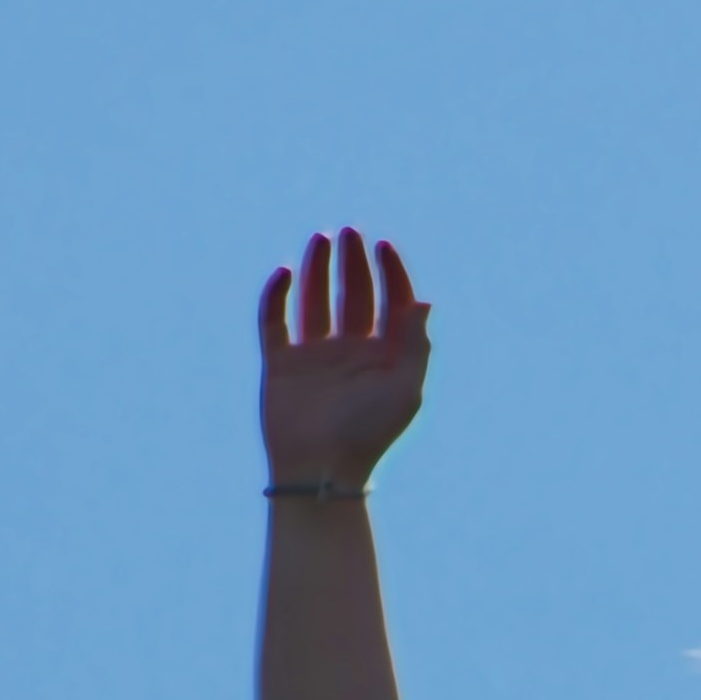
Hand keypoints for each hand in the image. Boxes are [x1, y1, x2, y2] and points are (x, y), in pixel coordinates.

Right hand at [258, 229, 427, 486]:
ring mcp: (315, 357)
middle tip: (349, 232)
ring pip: (316, 301)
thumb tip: (425, 301)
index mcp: (386, 360)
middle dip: (354, 264)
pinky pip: (276, 322)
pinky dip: (278, 296)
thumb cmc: (369, 434)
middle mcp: (352, 354)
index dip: (390, 274)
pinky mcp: (281, 364)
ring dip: (319, 270)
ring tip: (321, 238)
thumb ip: (415, 344)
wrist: (321, 467)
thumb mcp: (404, 389)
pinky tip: (286, 273)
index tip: (382, 246)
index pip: (391, 305)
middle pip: (355, 297)